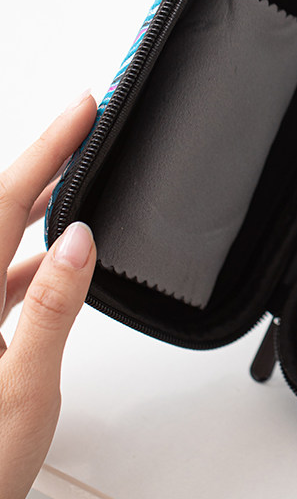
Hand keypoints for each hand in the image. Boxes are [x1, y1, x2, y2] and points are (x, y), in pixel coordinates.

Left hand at [0, 91, 96, 498]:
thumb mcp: (22, 388)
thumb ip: (51, 311)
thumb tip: (75, 243)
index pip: (6, 201)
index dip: (48, 148)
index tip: (82, 109)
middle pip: (3, 207)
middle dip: (47, 159)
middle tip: (86, 125)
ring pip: (6, 237)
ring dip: (43, 201)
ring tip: (82, 173)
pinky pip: (8, 273)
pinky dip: (38, 253)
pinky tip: (61, 254)